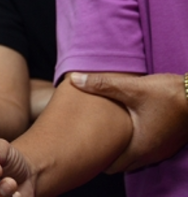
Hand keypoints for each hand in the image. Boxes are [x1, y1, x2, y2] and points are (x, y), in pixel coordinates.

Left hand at [71, 72, 187, 171]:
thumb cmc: (168, 94)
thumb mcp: (131, 88)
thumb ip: (101, 84)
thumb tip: (74, 79)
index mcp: (140, 148)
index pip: (112, 167)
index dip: (97, 159)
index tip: (83, 148)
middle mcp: (152, 154)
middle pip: (123, 165)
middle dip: (107, 156)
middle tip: (90, 142)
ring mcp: (163, 149)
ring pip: (136, 158)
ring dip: (122, 150)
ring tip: (105, 136)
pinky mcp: (170, 142)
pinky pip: (147, 150)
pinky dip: (135, 145)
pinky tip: (128, 129)